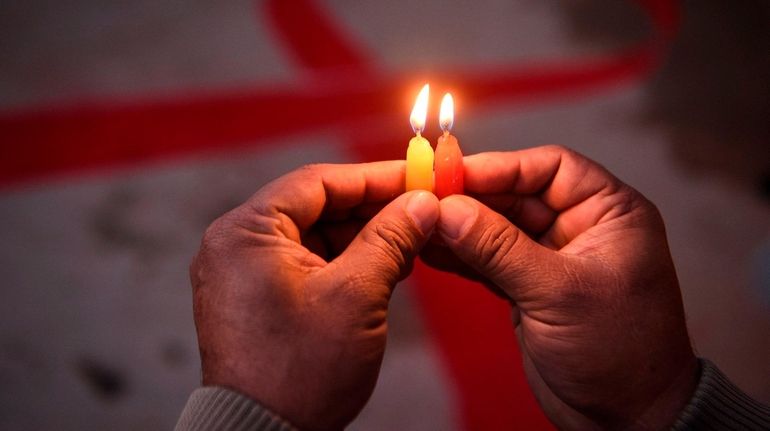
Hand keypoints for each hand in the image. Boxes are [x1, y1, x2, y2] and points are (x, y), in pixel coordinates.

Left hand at [190, 162, 438, 430]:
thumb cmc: (298, 374)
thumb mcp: (356, 295)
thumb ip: (390, 239)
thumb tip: (422, 204)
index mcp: (245, 233)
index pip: (317, 183)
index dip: (374, 177)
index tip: (415, 176)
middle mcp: (234, 246)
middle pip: (315, 207)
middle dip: (372, 209)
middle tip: (420, 209)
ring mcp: (242, 274)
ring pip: (313, 236)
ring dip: (362, 237)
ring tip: (410, 241)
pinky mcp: (255, 299)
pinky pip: (305, 264)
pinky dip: (344, 263)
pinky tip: (383, 266)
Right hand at [424, 146, 697, 429]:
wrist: (625, 419)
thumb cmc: (620, 353)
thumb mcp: (559, 293)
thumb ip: (500, 249)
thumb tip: (450, 210)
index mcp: (610, 213)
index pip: (550, 167)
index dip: (500, 166)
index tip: (453, 173)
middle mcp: (581, 228)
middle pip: (517, 195)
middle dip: (471, 198)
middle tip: (424, 199)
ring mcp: (553, 259)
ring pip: (498, 228)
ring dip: (459, 227)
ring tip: (418, 225)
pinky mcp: (530, 288)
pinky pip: (490, 261)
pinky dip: (461, 257)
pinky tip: (430, 251)